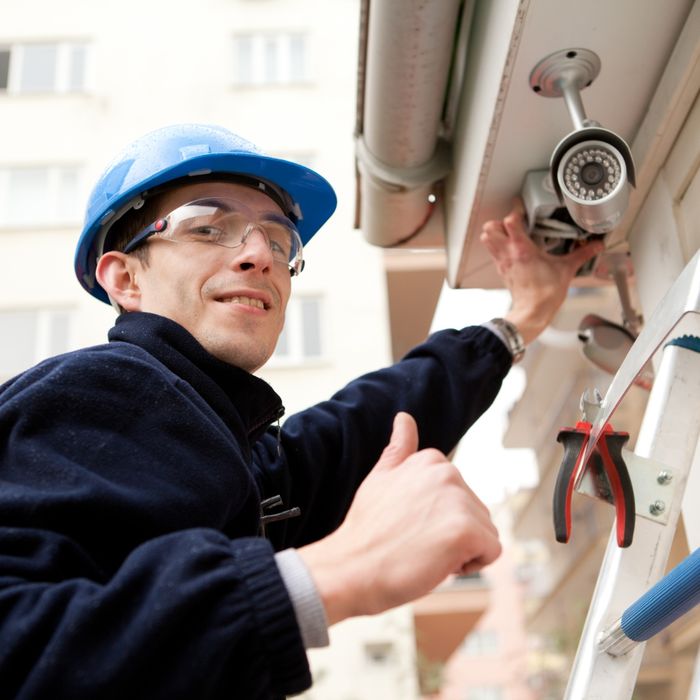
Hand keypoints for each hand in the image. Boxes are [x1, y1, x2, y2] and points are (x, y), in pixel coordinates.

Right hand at [298, 412, 500, 624]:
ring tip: (426, 553)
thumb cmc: (366, 529)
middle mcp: (448, 473)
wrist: (352, 567)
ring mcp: (458, 500)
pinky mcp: (467, 531)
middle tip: (416, 541)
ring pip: (485, 532)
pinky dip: (473, 564)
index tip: (411, 524)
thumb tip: (404, 416)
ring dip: (463, 550)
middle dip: (453, 533)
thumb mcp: (380, 478)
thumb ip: (399, 448)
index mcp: (431, 460)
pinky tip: (441, 564)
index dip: (439, 517)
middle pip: (476, 513)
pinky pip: (492, 551)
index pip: (460, 496)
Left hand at [480, 200, 603, 344]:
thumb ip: (582, 254)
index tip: (523, 209)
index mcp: (522, 248)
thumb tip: (596, 246)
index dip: (515, 211)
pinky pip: (492, 252)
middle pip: (490, 228)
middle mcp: (508, 253)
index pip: (510, 221)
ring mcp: (502, 261)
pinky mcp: (501, 270)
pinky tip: (511, 249)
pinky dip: (497, 246)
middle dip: (499, 221)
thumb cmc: (545, 293)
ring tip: (509, 233)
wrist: (532, 312)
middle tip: (513, 222)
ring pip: (486, 239)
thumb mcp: (566, 269)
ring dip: (494, 233)